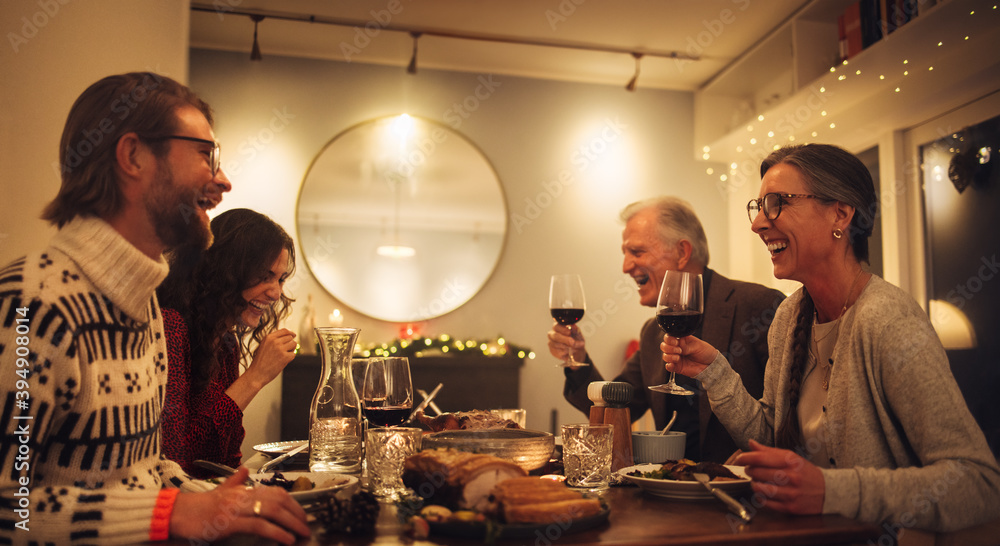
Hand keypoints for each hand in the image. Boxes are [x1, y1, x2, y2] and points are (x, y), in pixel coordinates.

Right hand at [170, 467, 309, 543]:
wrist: (177, 513)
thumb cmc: (198, 506)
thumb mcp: (220, 491)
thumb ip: (235, 481)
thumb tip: (243, 470)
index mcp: (243, 490)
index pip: (276, 491)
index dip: (292, 502)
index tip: (301, 514)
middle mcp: (243, 495)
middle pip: (279, 500)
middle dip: (296, 513)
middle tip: (306, 526)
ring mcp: (237, 508)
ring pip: (272, 510)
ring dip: (291, 523)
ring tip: (301, 534)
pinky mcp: (230, 522)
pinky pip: (259, 525)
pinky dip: (276, 533)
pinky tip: (286, 540)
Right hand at [248, 328, 296, 384]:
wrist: (256, 374)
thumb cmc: (260, 362)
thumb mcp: (264, 346)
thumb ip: (274, 340)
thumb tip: (290, 335)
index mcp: (268, 337)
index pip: (284, 330)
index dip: (290, 333)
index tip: (293, 335)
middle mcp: (274, 341)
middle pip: (290, 337)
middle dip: (290, 343)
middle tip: (284, 351)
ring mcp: (280, 349)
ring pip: (294, 344)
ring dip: (291, 350)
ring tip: (283, 356)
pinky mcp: (285, 357)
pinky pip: (293, 354)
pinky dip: (290, 358)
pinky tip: (282, 362)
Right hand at [547, 322, 585, 365]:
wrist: (577, 350)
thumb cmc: (576, 339)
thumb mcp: (578, 333)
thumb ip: (575, 329)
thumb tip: (573, 326)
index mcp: (557, 326)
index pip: (556, 326)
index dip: (563, 330)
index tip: (569, 332)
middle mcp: (552, 334)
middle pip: (555, 336)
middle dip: (565, 339)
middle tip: (573, 342)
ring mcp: (551, 343)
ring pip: (557, 345)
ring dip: (568, 347)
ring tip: (576, 347)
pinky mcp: (552, 351)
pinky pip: (558, 352)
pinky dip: (566, 352)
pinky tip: (570, 351)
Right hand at [660, 334, 716, 377]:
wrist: (710, 365)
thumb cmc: (705, 352)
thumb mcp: (697, 345)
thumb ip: (687, 345)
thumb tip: (678, 345)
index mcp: (681, 340)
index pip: (669, 337)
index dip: (669, 339)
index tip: (675, 342)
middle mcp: (677, 348)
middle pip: (664, 346)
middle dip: (669, 348)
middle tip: (679, 350)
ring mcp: (676, 358)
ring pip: (665, 356)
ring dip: (669, 356)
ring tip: (678, 358)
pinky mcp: (677, 367)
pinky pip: (668, 367)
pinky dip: (669, 365)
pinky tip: (674, 364)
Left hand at [734, 439, 824, 514]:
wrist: (829, 492)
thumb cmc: (807, 473)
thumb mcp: (791, 457)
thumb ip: (770, 451)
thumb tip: (751, 444)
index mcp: (790, 461)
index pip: (761, 458)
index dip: (745, 458)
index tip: (739, 458)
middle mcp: (790, 477)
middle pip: (758, 472)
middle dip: (749, 470)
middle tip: (750, 470)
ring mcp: (790, 493)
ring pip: (760, 488)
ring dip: (754, 484)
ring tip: (757, 481)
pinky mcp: (790, 507)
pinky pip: (766, 503)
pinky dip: (760, 497)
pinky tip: (763, 493)